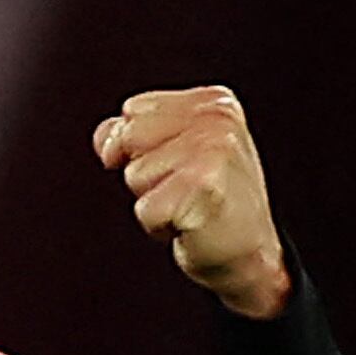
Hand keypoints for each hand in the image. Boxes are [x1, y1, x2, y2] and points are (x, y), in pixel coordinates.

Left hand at [93, 85, 290, 317]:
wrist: (249, 252)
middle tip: (183, 187)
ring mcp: (213, 152)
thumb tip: (106, 136)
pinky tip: (191, 223)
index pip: (132, 111)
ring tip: (189, 204)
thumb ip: (132, 132)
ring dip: (154, 199)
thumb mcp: (173, 152)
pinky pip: (144, 209)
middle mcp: (217, 120)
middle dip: (142, 170)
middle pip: (127, 138)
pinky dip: (159, 225)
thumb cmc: (210, 200)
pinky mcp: (204, 188)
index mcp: (213, 102)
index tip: (180, 165)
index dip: (140, 146)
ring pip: (134, 175)